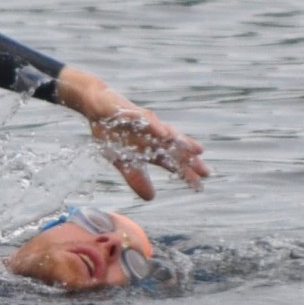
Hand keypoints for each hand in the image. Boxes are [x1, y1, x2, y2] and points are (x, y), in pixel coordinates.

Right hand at [57, 67, 209, 199]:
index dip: (186, 174)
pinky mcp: (133, 112)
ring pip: (167, 133)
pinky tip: (164, 133)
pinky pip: (146, 120)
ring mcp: (145, 123)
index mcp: (151, 148)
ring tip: (196, 151)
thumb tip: (151, 198)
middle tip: (206, 173)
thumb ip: (136, 178)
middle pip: (176, 149)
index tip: (200, 188)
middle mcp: (154, 136)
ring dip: (181, 141)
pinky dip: (156, 126)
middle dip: (191, 160)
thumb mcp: (121, 161)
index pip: (173, 163)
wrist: (96, 106)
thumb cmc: (111, 132)